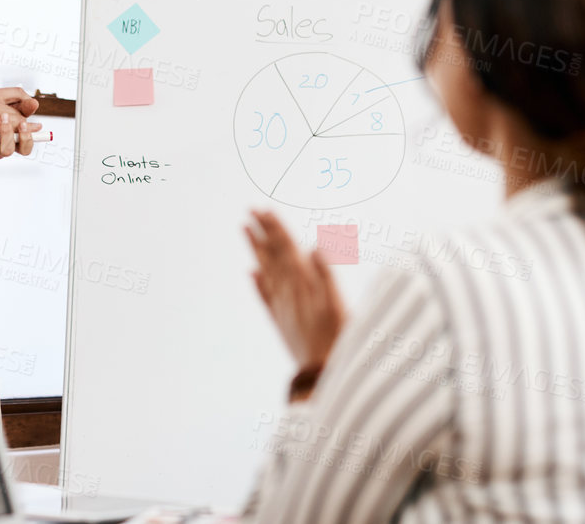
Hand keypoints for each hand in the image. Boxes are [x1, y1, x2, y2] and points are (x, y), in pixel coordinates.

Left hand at [245, 210, 345, 371]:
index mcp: (301, 283)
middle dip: (264, 232)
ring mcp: (281, 306)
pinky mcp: (280, 321)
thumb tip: (314, 247)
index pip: (286, 248)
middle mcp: (287, 292)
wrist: (321, 375)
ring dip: (257, 250)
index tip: (264, 210)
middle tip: (251, 210)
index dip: (276, 228)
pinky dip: (258, 282)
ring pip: (266, 271)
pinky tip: (252, 273)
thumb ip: (325, 275)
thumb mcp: (337, 305)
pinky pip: (265, 296)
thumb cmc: (336, 340)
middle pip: (273, 255)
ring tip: (246, 230)